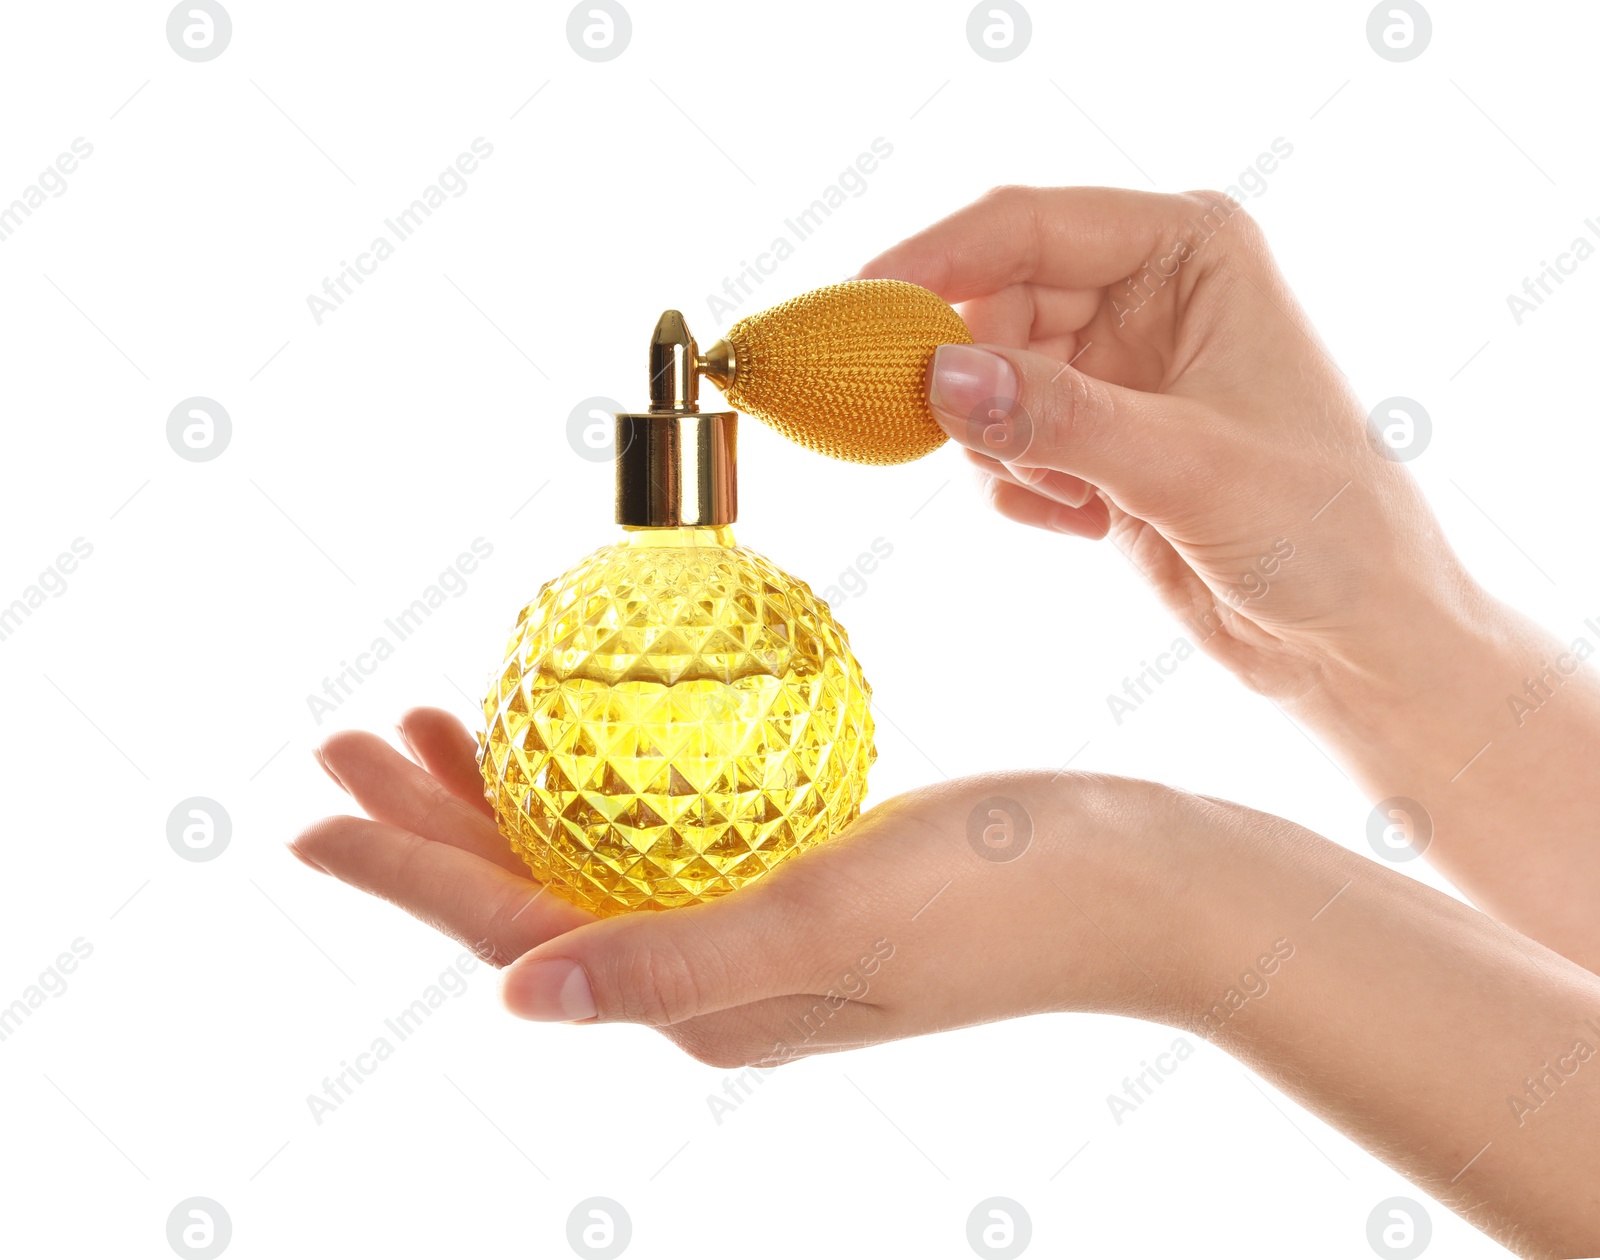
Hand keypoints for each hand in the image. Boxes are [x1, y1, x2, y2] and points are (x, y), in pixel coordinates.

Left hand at [291, 708, 1203, 1063]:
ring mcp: (753, 926)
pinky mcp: (796, 876)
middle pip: (529, 893)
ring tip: (439, 723)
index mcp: (698, 998)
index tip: (308, 814)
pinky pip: (660, 828)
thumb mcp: (832, 919)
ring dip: (502, 796)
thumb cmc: (1003, 898)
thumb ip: (675, 961)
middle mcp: (709, 974)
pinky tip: (591, 729)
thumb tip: (516, 997)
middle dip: (429, 825)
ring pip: (586, 857)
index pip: (512, 931)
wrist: (1138, 884)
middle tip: (354, 738)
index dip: (403, 874)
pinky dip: (600, 778)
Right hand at [860, 184, 1466, 703]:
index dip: (936, 260)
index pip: (1031, 227)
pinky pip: (1002, 441)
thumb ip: (1058, 417)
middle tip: (965, 442)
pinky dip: (1018, 486)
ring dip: (1003, 447)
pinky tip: (1087, 522)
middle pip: (993, 302)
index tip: (861, 308)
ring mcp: (1116, 367)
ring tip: (1077, 498)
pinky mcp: (1095, 436)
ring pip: (987, 379)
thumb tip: (937, 376)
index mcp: (1190, 249)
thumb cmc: (1321, 527)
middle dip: (969, 378)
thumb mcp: (1184, 465)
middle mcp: (1146, 293)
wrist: (1357, 636)